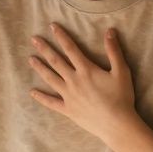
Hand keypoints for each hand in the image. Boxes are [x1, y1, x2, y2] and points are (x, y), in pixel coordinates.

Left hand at [28, 22, 138, 141]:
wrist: (117, 124)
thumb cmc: (121, 97)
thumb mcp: (121, 71)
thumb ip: (114, 51)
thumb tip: (109, 31)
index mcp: (86, 70)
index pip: (71, 49)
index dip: (61, 36)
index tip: (52, 27)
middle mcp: (74, 81)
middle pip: (56, 61)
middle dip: (45, 49)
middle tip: (33, 39)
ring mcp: (68, 96)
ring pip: (50, 79)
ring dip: (40, 68)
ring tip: (30, 59)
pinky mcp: (67, 110)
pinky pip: (51, 102)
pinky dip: (41, 97)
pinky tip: (32, 92)